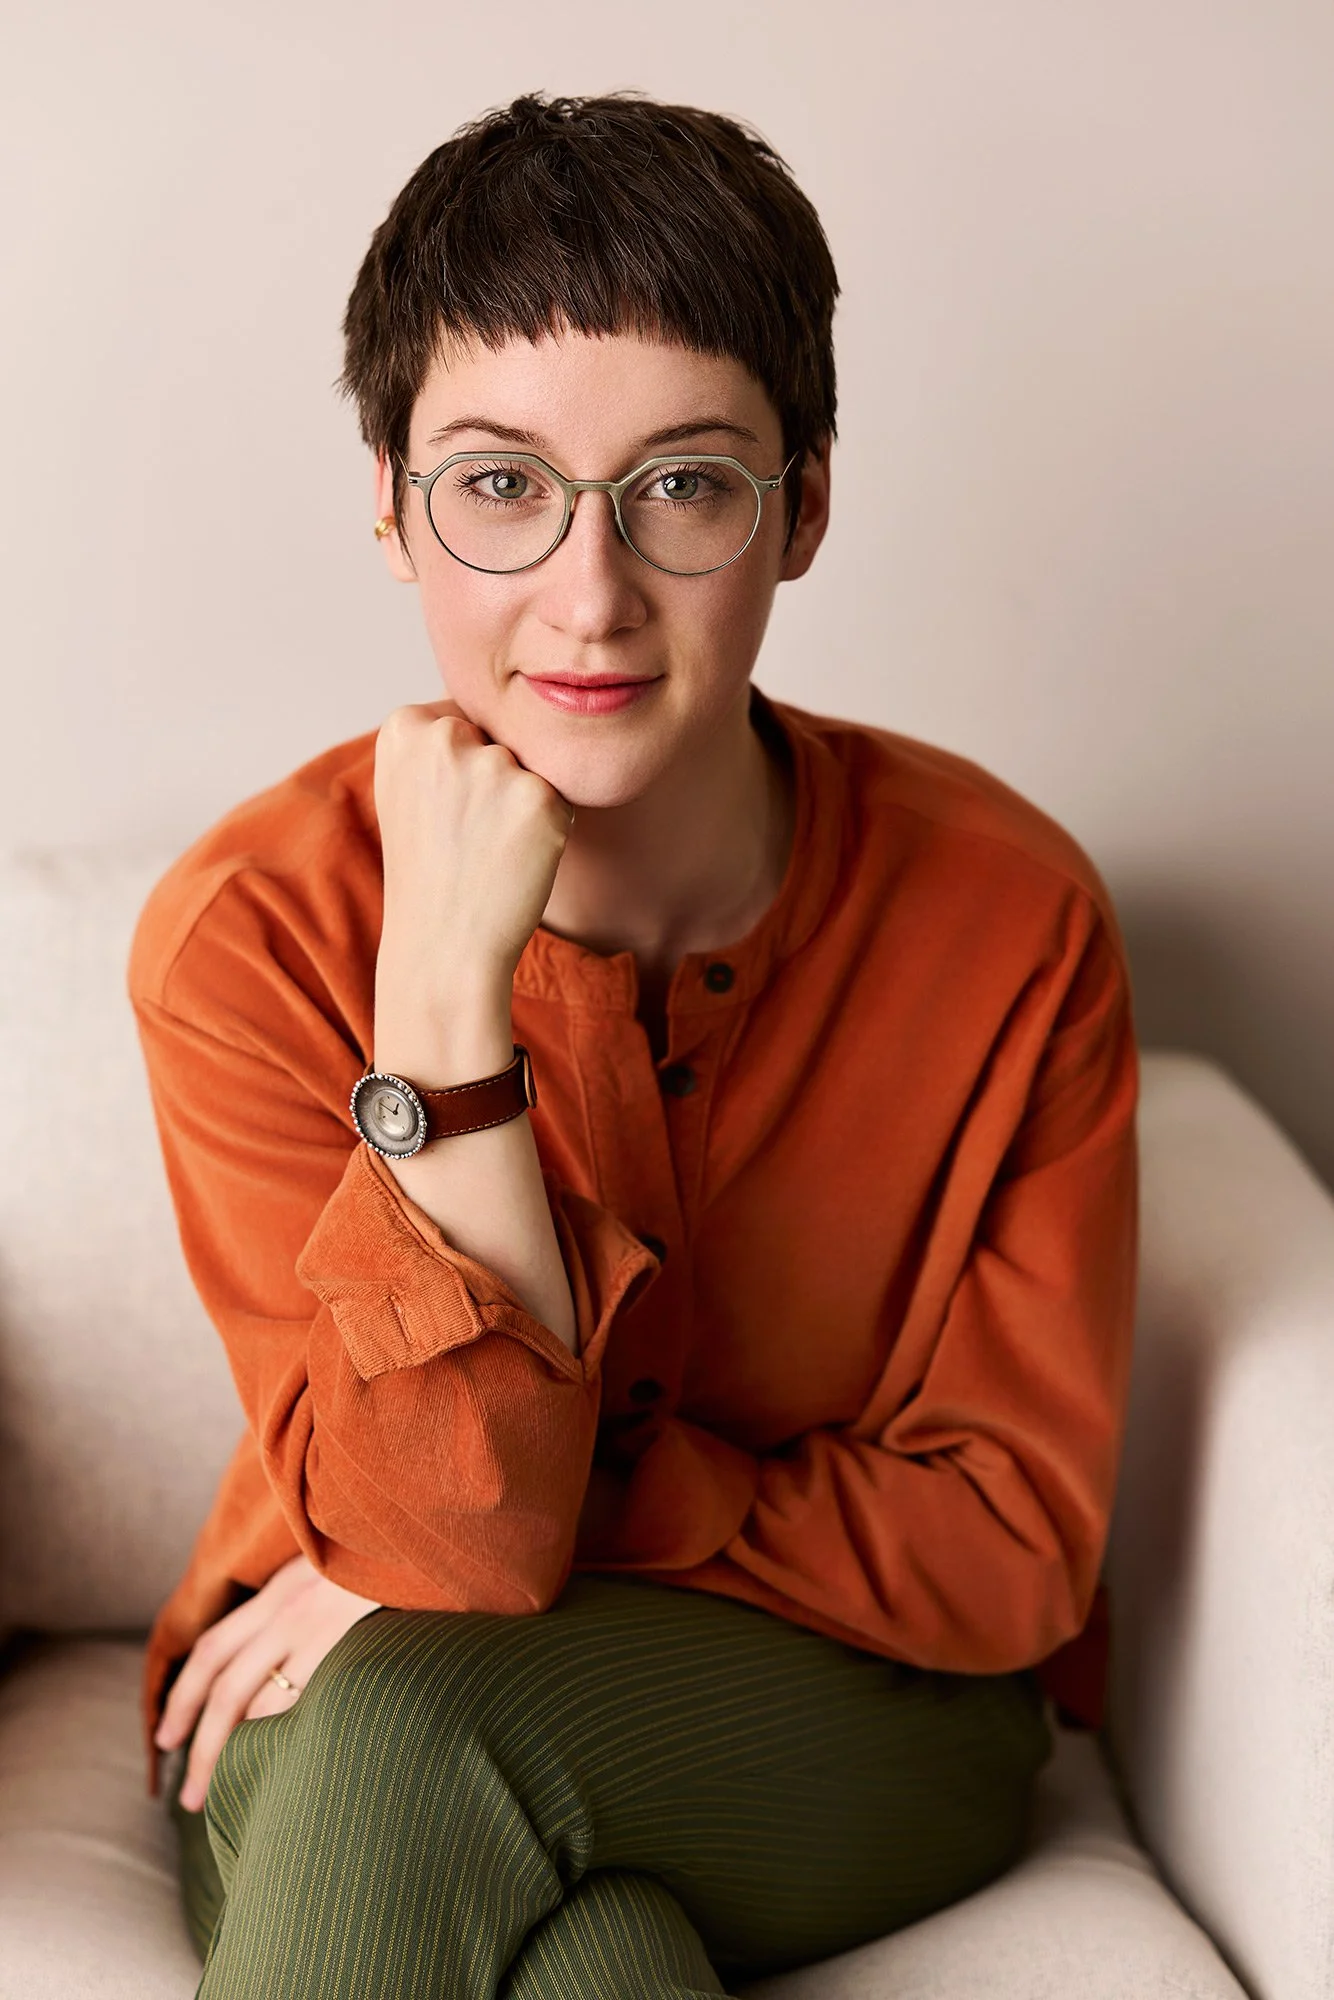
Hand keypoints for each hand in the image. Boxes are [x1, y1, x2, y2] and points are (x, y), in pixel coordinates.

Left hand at [155, 1554, 380, 1811]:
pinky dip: (283, 1739)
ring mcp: (322, 1628)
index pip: (214, 1648)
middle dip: (200, 1746)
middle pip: (225, 1687)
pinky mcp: (354, 1645)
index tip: (167, 1739)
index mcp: (281, 1587)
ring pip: (259, 1704)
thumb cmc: (384, 1557)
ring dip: (232, 1754)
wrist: (421, 1534)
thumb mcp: (333, 1567)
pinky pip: (306, 1703)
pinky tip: (279, 1769)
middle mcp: (290, 1608)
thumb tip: (282, 1652)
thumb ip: (306, 1599)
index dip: (183, 1696)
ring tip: (222, 1796)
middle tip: (187, 1797)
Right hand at [373, 697, 574, 1003]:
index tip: (439, 813)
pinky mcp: (539, 799)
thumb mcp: (406, 787)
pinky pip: (558, 798)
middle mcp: (446, 736)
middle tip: (464, 836)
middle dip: (493, 783)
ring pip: (529, 770)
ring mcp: (494, 766)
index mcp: (405, 726)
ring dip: (521, 806)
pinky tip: (512, 860)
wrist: (441, 945)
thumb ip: (437, 740)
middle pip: (499, 741)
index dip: (461, 773)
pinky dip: (546, 829)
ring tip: (486, 849)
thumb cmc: (429, 869)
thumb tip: (493, 699)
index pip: (464, 721)